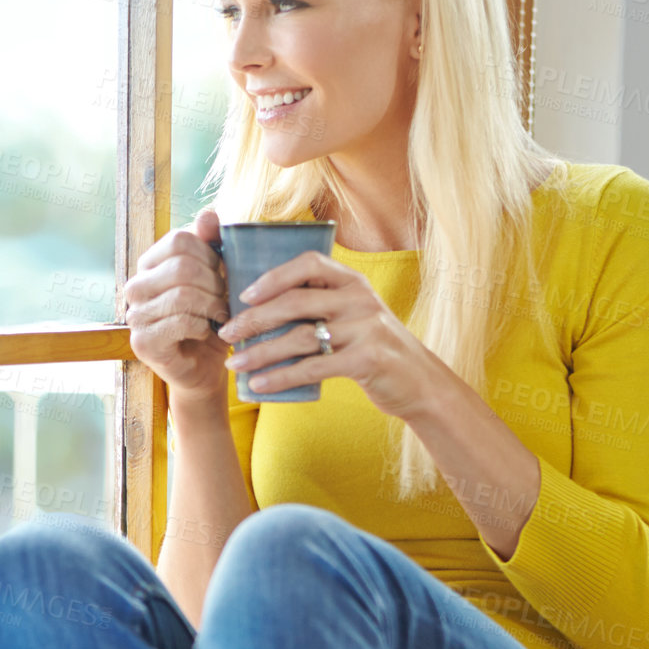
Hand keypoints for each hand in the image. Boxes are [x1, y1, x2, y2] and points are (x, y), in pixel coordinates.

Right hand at [121, 208, 231, 400]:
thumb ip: (211, 245)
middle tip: (226, 299)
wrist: (205, 368)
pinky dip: (203, 326)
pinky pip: (180, 322)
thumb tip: (208, 214)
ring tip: (221, 316)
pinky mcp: (142, 342)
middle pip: (182, 267)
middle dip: (215, 283)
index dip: (210, 255)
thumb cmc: (211, 319)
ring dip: (213, 306)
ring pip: (183, 295)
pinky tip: (208, 332)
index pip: (179, 240)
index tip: (222, 274)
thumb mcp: (216, 277)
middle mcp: (135, 287)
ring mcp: (135, 315)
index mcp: (150, 264)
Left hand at [215, 250, 438, 418]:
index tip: (245, 295)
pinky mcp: (367, 359)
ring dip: (261, 352)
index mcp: (353, 282)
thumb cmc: (373, 348)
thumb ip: (321, 305)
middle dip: (255, 318)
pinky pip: (313, 367)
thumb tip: (260, 309)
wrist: (420, 382)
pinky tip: (260, 385)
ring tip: (235, 364)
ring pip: (300, 337)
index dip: (274, 276)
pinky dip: (282, 377)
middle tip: (227, 333)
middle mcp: (360, 299)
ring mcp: (365, 328)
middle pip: (296, 302)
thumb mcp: (354, 316)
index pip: (309, 264)